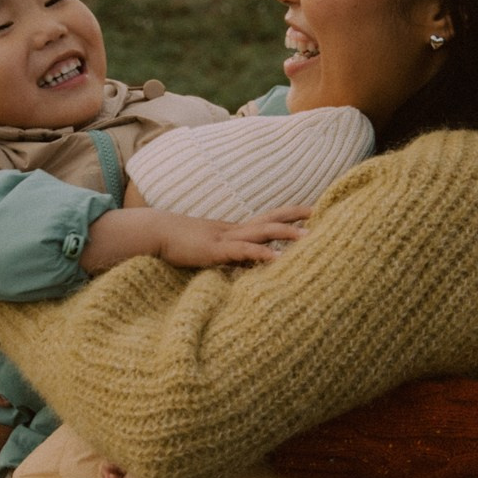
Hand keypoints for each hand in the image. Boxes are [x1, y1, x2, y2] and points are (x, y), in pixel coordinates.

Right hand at [159, 207, 312, 268]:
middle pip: (272, 217)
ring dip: (287, 233)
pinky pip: (244, 251)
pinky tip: (278, 260)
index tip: (314, 211)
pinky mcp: (216, 250)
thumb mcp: (211, 250)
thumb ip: (232, 257)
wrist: (154, 233)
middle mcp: (234, 229)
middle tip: (322, 212)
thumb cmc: (179, 243)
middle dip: (297, 215)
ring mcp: (225, 238)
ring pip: (262, 231)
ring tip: (310, 237)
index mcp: (234, 229)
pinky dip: (262, 254)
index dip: (290, 214)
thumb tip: (249, 266)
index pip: (268, 217)